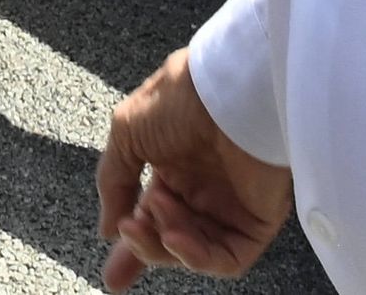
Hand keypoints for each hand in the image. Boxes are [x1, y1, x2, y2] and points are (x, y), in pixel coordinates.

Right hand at [98, 49, 290, 285]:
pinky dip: (197, 256)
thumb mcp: (127, 132)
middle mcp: (202, 191)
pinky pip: (226, 258)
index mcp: (174, 169)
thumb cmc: (180, 99)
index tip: (113, 274)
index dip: (132, 245)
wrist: (229, 91)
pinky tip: (175, 237)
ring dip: (165, 242)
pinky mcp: (256, 222)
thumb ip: (114, 181)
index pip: (151, 217)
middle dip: (145, 252)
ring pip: (193, 252)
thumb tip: (108, 229)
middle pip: (171, 242)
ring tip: (155, 212)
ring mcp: (230, 208)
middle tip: (126, 242)